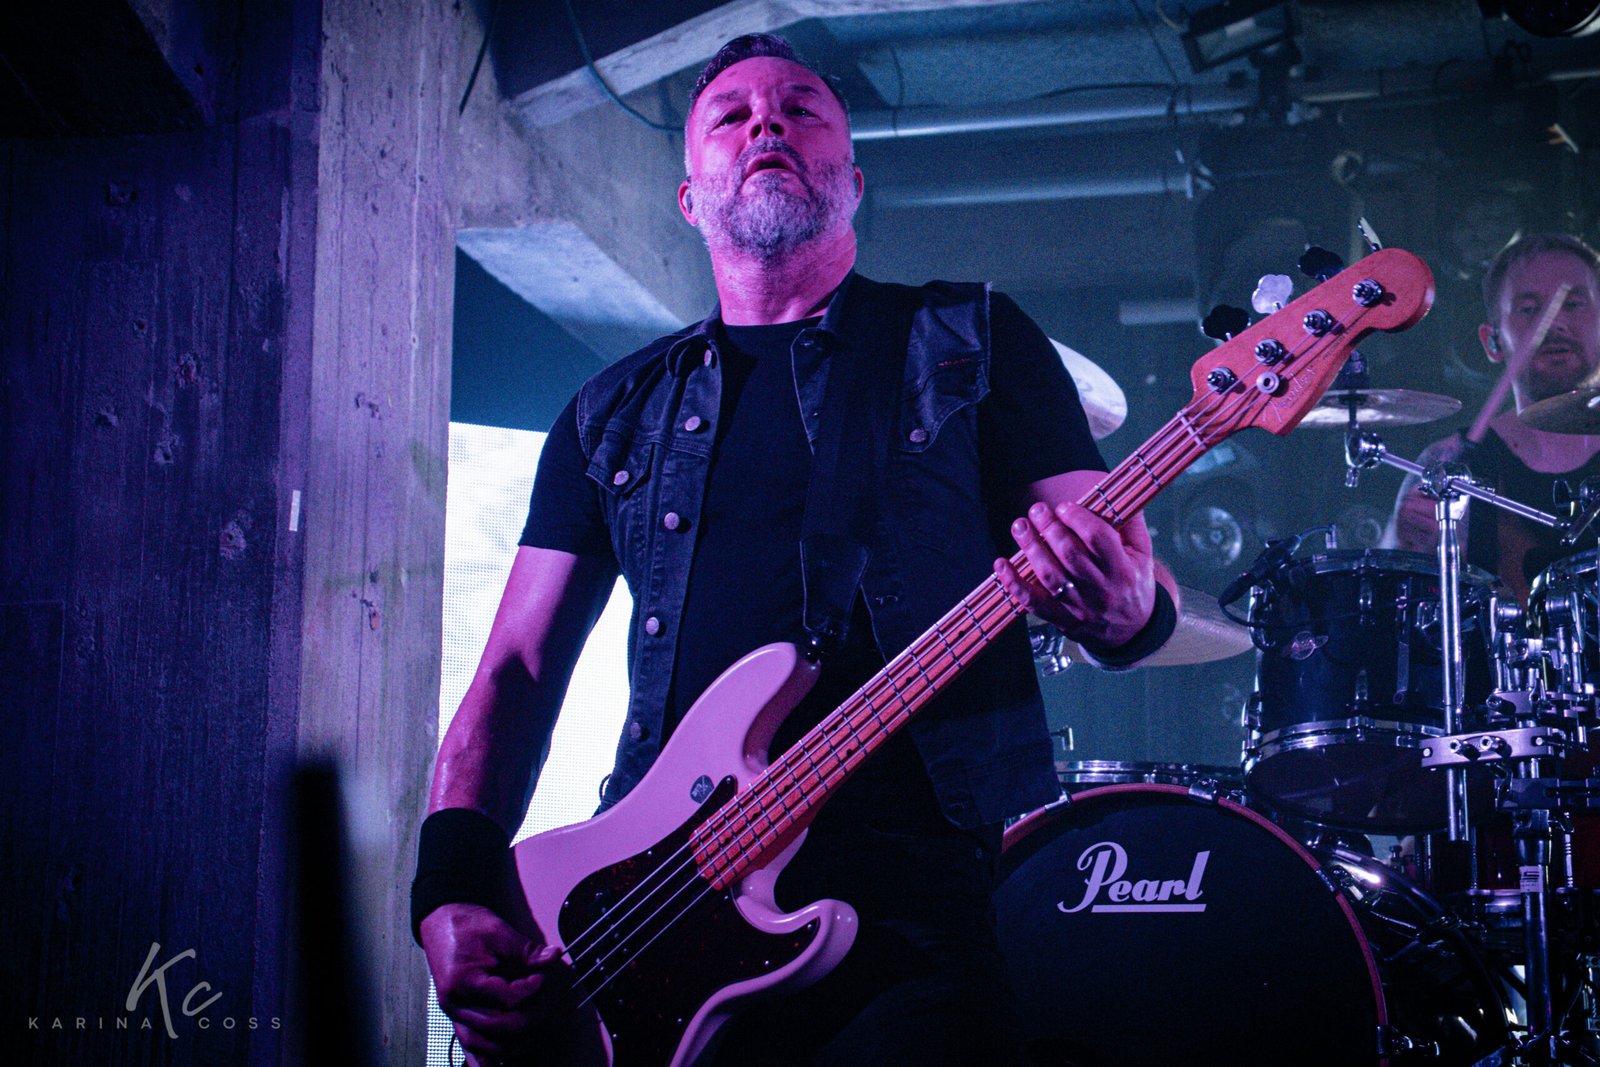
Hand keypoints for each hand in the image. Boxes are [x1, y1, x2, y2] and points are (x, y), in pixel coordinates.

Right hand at [420, 903, 568, 1064]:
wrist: (442, 923)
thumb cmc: (466, 926)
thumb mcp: (498, 931)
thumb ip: (526, 950)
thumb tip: (552, 958)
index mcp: (462, 981)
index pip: (505, 999)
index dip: (532, 990)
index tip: (544, 976)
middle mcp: (455, 1004)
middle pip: (498, 1027)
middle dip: (532, 1016)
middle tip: (550, 1000)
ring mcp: (455, 1015)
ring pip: (488, 1045)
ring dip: (518, 1040)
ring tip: (540, 1023)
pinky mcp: (460, 1019)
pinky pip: (472, 1050)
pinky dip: (488, 1062)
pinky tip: (502, 1066)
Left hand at [995, 500, 1156, 648]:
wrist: (1133, 632)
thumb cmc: (1134, 584)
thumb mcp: (1143, 555)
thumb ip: (1131, 523)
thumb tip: (1120, 490)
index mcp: (1122, 570)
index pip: (1098, 539)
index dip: (1078, 519)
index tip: (1064, 507)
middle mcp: (1101, 590)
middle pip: (1070, 555)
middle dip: (1050, 528)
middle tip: (1036, 510)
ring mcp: (1080, 608)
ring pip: (1050, 576)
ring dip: (1030, 548)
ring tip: (1019, 526)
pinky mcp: (1063, 621)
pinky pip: (1034, 603)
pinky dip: (1015, 584)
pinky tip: (1002, 565)